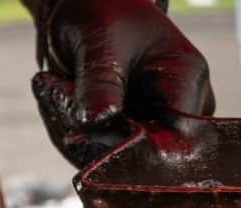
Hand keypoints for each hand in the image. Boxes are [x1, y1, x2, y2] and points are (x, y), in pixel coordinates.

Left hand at [32, 0, 214, 166]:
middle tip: (56, 87)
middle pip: (133, 156)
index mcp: (185, 81)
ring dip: (68, 128)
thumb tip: (97, 124)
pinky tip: (58, 95)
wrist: (85, 9)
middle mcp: (175, 113)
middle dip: (85, 132)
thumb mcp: (99, 40)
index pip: (171, 140)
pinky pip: (89, 154)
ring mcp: (149, 129)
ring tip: (56, 84)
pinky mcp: (122, 139)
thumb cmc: (100, 12)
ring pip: (105, 160)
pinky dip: (65, 130)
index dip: (128, 147)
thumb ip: (100, 83)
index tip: (84, 125)